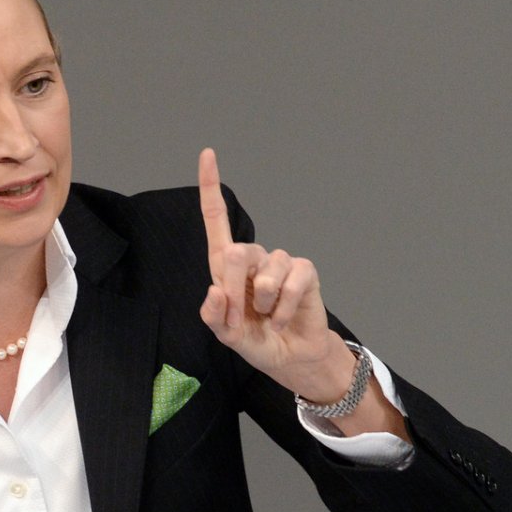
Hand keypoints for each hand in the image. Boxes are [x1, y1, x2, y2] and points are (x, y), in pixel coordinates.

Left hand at [196, 148, 356, 402]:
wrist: (288, 356)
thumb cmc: (255, 339)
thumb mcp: (226, 334)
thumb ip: (214, 316)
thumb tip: (215, 291)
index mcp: (225, 266)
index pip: (216, 220)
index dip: (211, 187)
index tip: (207, 154)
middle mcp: (253, 258)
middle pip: (237, 253)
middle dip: (235, 290)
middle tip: (243, 315)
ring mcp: (280, 263)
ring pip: (266, 274)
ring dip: (264, 305)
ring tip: (267, 318)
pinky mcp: (304, 272)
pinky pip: (292, 285)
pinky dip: (283, 310)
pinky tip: (282, 320)